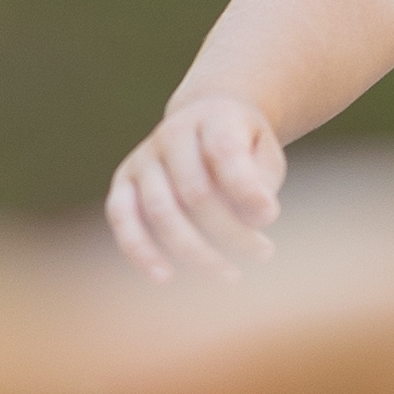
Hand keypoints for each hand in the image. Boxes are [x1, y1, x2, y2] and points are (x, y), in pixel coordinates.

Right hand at [105, 93, 289, 279]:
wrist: (206, 122)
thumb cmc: (243, 148)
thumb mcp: (265, 153)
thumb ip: (261, 181)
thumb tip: (257, 217)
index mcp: (214, 117)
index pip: (224, 153)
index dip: (246, 189)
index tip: (271, 216)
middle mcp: (173, 133)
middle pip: (196, 193)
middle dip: (232, 232)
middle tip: (264, 252)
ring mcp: (144, 157)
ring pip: (162, 212)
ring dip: (197, 252)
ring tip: (232, 275)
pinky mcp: (124, 182)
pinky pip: (122, 218)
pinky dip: (140, 250)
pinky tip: (164, 276)